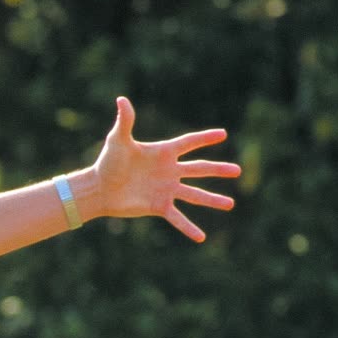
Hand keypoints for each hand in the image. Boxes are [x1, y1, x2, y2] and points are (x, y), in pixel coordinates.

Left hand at [90, 97, 240, 241]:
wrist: (99, 188)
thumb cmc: (108, 162)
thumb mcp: (118, 140)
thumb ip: (125, 121)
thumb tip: (122, 99)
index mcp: (163, 152)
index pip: (189, 143)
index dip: (205, 138)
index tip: (223, 134)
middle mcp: (169, 171)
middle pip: (199, 169)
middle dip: (218, 169)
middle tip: (238, 171)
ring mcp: (166, 189)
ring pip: (195, 194)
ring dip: (212, 200)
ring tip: (231, 204)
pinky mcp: (159, 205)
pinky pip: (177, 217)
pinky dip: (188, 227)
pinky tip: (201, 237)